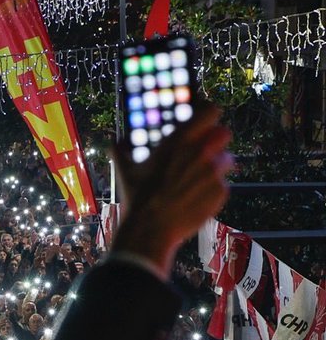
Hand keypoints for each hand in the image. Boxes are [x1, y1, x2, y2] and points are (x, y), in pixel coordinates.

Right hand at [111, 104, 231, 272]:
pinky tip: (195, 197)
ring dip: (215, 165)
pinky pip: (222, 184)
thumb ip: (120, 150)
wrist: (150, 229)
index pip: (210, 111)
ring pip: (226, 159)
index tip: (203, 120)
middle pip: (224, 132)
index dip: (208, 114)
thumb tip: (114, 141)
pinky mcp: (221, 191)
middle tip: (204, 149)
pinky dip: (212, 189)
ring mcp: (214, 172)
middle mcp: (201, 152)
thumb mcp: (125, 170)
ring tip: (198, 178)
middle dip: (215, 139)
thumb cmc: (137, 197)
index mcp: (179, 140)